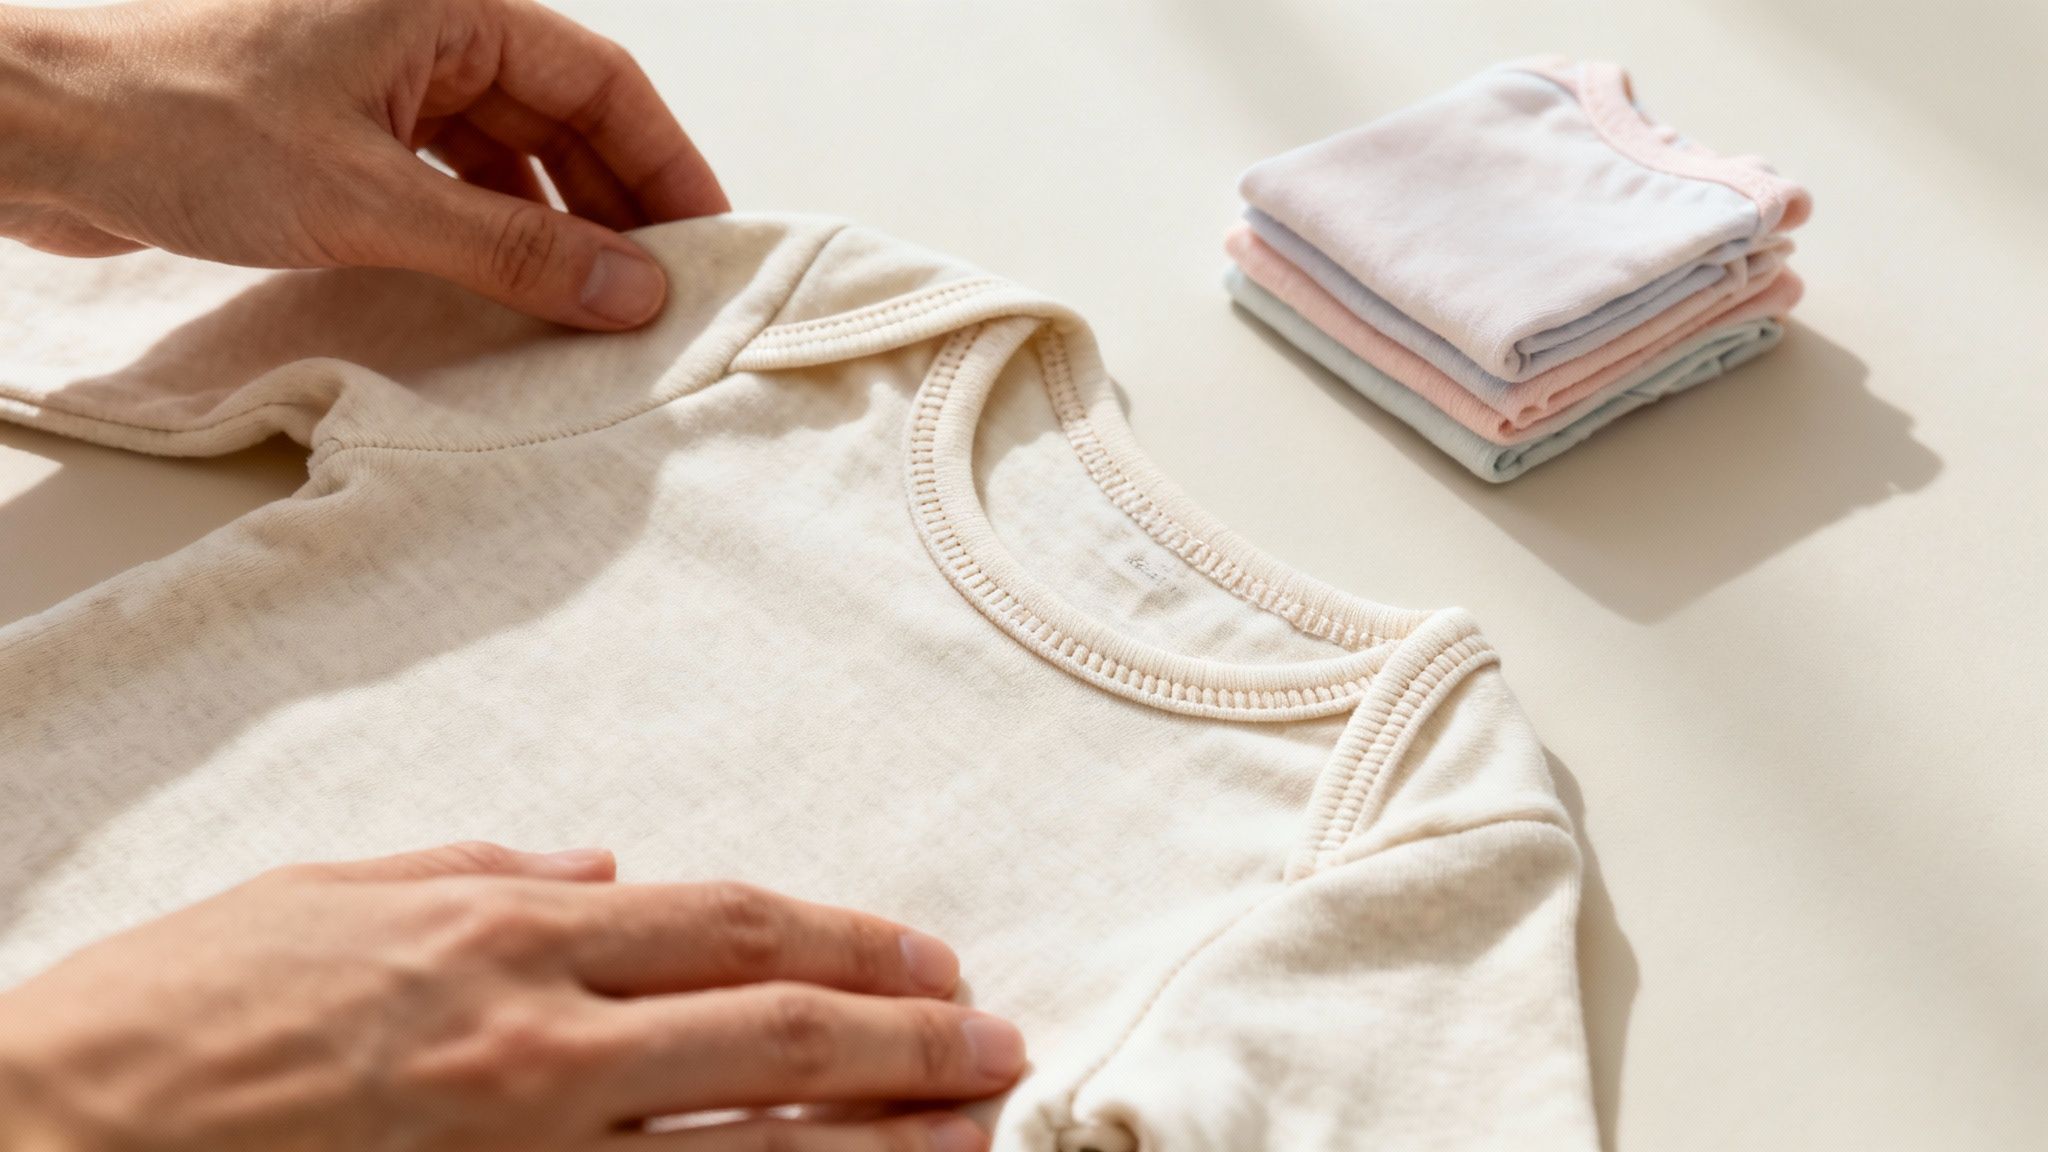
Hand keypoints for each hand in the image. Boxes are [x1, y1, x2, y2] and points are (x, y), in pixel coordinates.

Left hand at [0, 0, 729, 328]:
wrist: (40, 134)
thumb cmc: (175, 122)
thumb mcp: (368, 200)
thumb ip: (510, 250)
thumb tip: (627, 290)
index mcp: (446, 3)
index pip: (600, 83)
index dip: (667, 165)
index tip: (709, 244)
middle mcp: (425, 30)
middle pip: (563, 121)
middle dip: (618, 208)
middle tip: (662, 296)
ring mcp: (384, 81)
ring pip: (510, 158)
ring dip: (555, 231)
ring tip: (595, 310)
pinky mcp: (344, 132)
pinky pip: (452, 183)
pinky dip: (491, 237)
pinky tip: (513, 295)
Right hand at [0, 843, 1019, 1151]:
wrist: (51, 1137)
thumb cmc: (180, 1008)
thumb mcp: (332, 891)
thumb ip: (484, 868)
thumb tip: (602, 864)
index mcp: (506, 930)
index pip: (736, 923)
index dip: (854, 939)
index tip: (929, 960)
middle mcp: (541, 1040)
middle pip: (778, 1028)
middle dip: (910, 1037)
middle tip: (1000, 1046)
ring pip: (752, 1148)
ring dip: (881, 1142)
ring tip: (973, 1136)